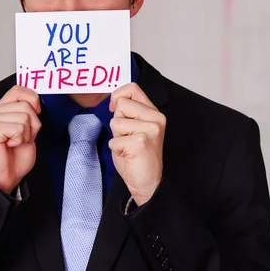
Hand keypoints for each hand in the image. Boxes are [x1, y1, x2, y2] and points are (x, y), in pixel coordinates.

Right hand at [0, 85, 41, 193]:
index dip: (33, 101)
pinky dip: (20, 139)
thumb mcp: (27, 128)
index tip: (35, 116)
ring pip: (24, 116)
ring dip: (26, 134)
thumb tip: (37, 99)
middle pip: (26, 105)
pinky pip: (18, 127)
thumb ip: (28, 111)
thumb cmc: (15, 156)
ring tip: (15, 142)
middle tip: (21, 138)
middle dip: (33, 124)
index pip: (19, 90)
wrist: (6, 178)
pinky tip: (9, 145)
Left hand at [108, 83, 165, 206]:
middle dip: (117, 121)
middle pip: (121, 103)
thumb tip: (114, 99)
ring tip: (128, 146)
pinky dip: (116, 149)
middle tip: (127, 136)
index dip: (117, 96)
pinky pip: (115, 139)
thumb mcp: (133, 127)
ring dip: (117, 136)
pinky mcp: (141, 142)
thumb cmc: (137, 156)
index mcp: (153, 112)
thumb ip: (128, 112)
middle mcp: (156, 118)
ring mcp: (150, 129)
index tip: (115, 110)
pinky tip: (128, 155)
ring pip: (116, 121)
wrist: (148, 182)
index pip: (132, 88)